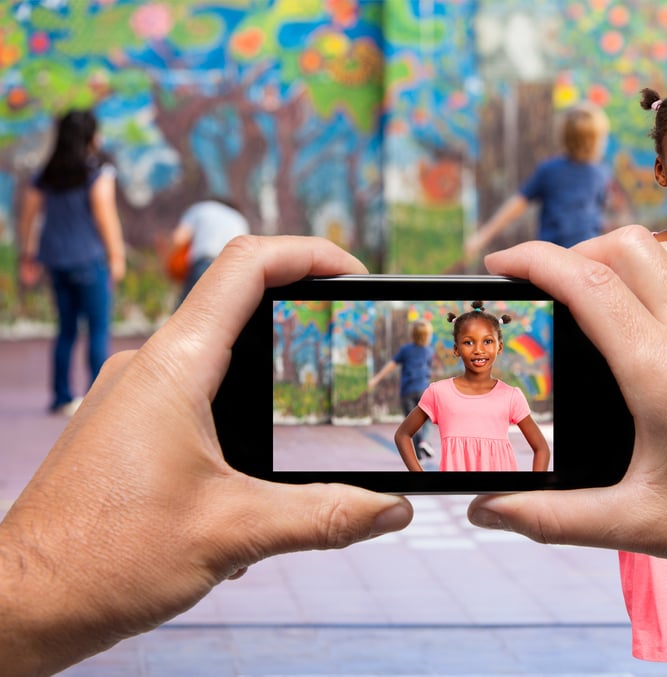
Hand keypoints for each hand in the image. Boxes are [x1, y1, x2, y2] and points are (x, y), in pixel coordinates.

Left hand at [0, 236, 413, 674]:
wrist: (19, 603)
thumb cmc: (103, 559)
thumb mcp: (235, 533)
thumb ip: (326, 517)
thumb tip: (394, 511)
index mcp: (175, 366)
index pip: (247, 265)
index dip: (311, 254)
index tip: (357, 275)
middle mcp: (149, 367)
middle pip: (236, 301)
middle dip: (301, 314)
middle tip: (350, 340)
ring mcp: (132, 395)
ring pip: (216, 353)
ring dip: (270, 372)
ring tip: (313, 412)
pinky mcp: (125, 427)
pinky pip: (193, 394)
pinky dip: (239, 412)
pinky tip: (255, 475)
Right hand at [466, 226, 666, 674]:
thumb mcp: (635, 527)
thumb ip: (548, 518)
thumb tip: (485, 511)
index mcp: (665, 377)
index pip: (588, 284)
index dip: (532, 260)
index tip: (497, 263)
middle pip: (625, 246)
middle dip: (570, 249)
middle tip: (537, 288)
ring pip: (663, 254)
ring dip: (614, 256)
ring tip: (580, 295)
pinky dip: (649, 277)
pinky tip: (632, 322)